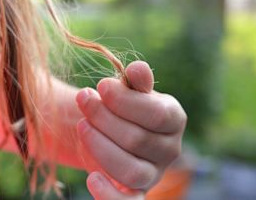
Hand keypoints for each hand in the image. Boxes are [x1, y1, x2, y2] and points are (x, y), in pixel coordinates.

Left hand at [76, 61, 186, 197]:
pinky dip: (109, 196)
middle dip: (104, 118)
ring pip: (131, 171)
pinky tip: (91, 178)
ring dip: (100, 147)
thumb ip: (136, 81)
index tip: (100, 87)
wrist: (112, 129)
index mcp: (174, 119)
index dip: (125, 101)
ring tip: (82, 126)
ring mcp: (154, 174)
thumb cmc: (123, 105)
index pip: (156, 114)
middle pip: (137, 140)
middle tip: (83, 100)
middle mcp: (170, 149)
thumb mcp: (130, 90)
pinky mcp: (137, 192)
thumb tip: (138, 68)